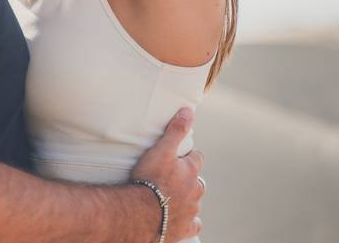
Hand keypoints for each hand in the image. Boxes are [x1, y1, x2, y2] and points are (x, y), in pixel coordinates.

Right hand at [130, 107, 204, 240]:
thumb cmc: (149, 179)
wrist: (140, 213)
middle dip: (190, 179)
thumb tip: (188, 110)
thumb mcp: (161, 150)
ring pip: (195, 202)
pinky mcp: (185, 228)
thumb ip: (175, 130)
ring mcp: (191, 210)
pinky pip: (194, 224)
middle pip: (198, 181)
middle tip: (173, 178)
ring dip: (188, 199)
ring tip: (173, 197)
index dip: (189, 156)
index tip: (180, 156)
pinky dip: (189, 221)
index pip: (197, 158)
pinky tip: (181, 218)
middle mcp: (195, 191)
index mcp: (191, 171)